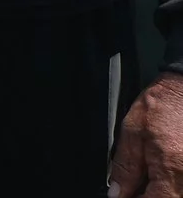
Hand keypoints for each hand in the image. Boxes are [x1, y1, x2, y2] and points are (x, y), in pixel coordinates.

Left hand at [112, 73, 182, 196]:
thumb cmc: (161, 106)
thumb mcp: (132, 134)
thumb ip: (126, 168)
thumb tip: (117, 193)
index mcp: (172, 170)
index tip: (123, 195)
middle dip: (147, 194)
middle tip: (130, 187)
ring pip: (174, 192)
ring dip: (158, 188)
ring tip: (143, 177)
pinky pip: (180, 182)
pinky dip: (168, 182)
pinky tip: (156, 172)